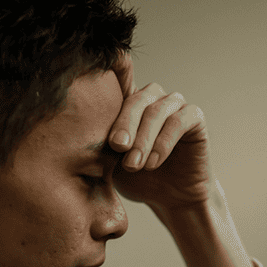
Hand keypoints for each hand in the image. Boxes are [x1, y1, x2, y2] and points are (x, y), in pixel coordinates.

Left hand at [107, 52, 211, 211]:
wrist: (172, 200)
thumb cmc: (138, 179)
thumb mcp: (110, 163)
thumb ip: (97, 144)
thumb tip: (71, 133)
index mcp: (129, 102)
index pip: (119, 77)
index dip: (112, 66)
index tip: (96, 69)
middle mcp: (153, 98)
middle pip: (136, 99)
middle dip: (124, 124)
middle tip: (117, 148)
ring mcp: (175, 105)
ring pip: (156, 111)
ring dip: (143, 138)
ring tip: (134, 164)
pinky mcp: (194, 118)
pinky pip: (178, 122)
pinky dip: (163, 143)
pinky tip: (153, 163)